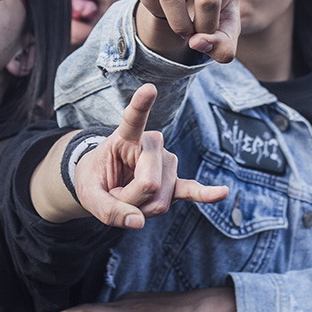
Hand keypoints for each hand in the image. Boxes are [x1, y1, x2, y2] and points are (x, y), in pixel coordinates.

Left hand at [74, 84, 228, 228]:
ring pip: (160, 200)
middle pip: (148, 185)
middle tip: (115, 195)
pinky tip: (222, 192)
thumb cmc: (95, 180)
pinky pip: (191, 190)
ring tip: (129, 196)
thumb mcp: (89, 194)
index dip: (141, 105)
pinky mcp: (176, 181)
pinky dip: (206, 194)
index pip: (134, 118)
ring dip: (142, 209)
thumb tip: (138, 222)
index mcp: (126, 136)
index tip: (149, 89)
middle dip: (129, 201)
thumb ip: (108, 210)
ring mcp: (168, 162)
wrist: (105, 182)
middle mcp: (153, 143)